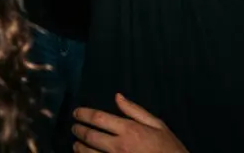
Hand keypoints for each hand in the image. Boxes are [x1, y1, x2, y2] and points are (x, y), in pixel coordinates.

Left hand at [73, 94, 187, 152]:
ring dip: (79, 147)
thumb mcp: (158, 125)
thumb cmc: (169, 147)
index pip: (99, 118)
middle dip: (78, 130)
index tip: (76, 113)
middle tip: (74, 128)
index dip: (84, 114)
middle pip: (90, 136)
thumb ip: (135, 110)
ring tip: (76, 144)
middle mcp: (119, 145)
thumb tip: (117, 96)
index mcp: (129, 130)